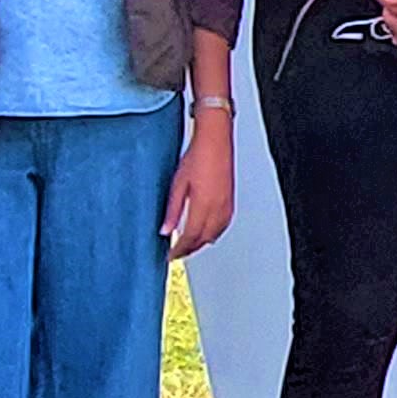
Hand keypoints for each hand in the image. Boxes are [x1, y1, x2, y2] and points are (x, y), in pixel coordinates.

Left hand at [164, 112, 236, 258]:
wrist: (215, 141)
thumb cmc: (197, 157)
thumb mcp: (178, 184)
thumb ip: (172, 210)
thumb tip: (166, 230)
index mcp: (203, 205)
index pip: (190, 237)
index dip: (179, 250)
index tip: (170, 256)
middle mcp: (218, 208)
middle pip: (204, 239)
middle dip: (190, 249)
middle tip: (177, 253)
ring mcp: (226, 205)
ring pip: (215, 234)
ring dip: (202, 243)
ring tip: (189, 246)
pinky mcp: (230, 201)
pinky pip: (223, 225)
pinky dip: (213, 233)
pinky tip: (206, 233)